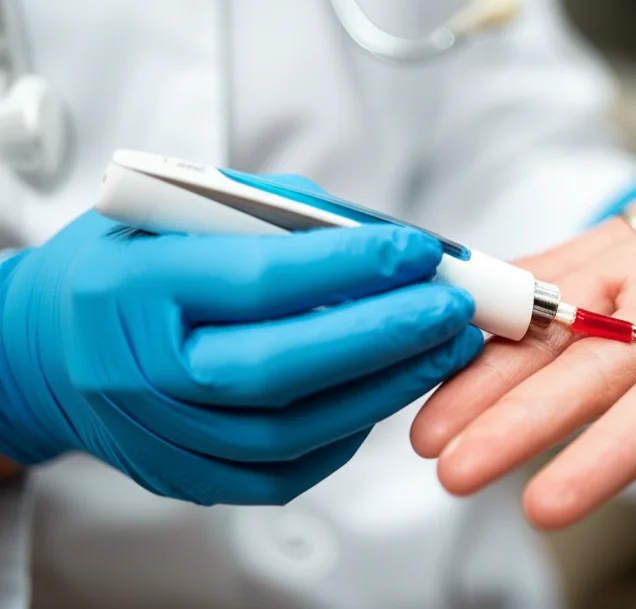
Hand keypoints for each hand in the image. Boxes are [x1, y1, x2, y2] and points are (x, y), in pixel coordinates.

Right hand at [0, 175, 481, 505]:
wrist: (52, 353)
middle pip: (281, 367)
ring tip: (443, 347)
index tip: (420, 250)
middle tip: (452, 309)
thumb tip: (383, 237)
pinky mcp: (190, 479)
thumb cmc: (126, 268)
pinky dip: (349, 429)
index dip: (350, 266)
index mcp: (133, 288)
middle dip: (384, 336)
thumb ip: (280, 216)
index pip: (257, 280)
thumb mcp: (180, 212)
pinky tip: (388, 389)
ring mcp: (164, 438)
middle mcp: (141, 373)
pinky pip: (288, 467)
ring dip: (385, 387)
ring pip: (295, 428)